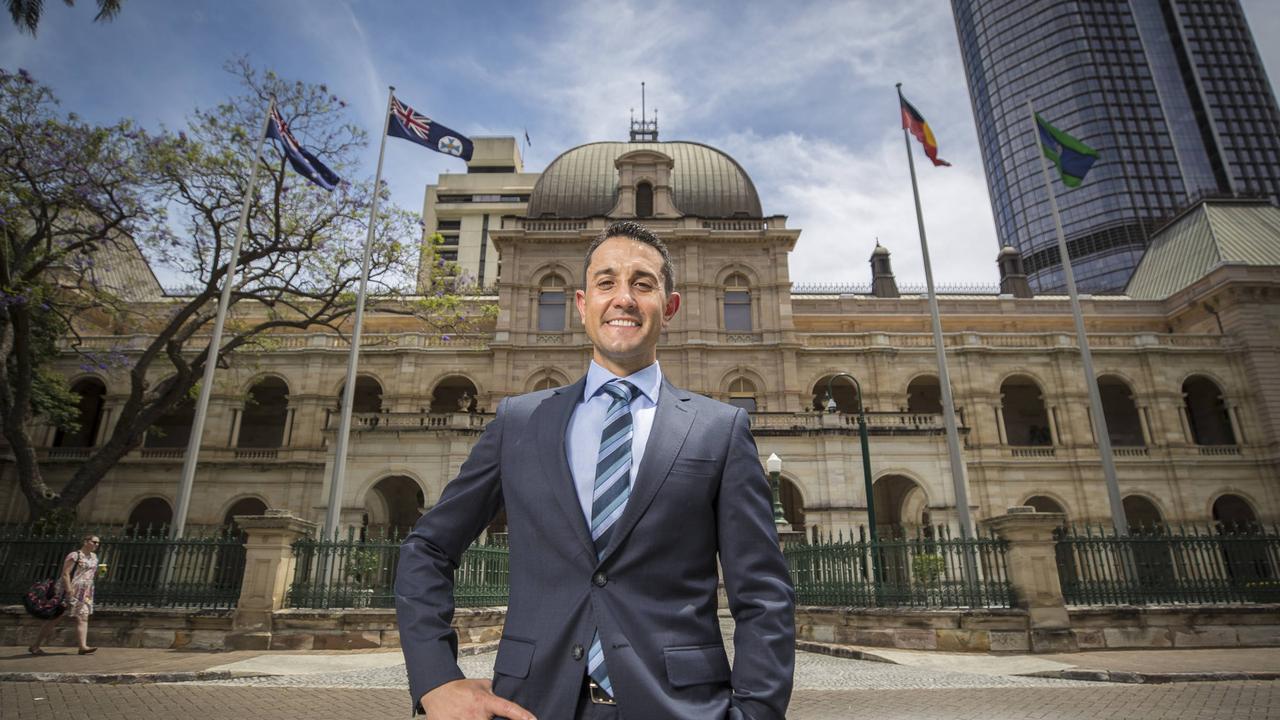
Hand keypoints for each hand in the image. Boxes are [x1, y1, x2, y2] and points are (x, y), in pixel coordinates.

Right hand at [419, 678, 535, 719]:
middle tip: (492, 716)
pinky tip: (466, 719)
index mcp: (484, 701)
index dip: (522, 716)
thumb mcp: (481, 685)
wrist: (436, 691)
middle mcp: (476, 714)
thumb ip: (496, 691)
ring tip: (475, 716)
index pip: (508, 709)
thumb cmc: (460, 688)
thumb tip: (510, 693)